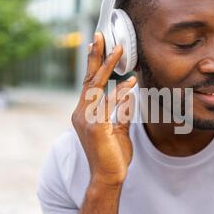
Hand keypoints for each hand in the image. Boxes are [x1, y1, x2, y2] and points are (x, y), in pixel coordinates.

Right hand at [71, 32, 136, 186]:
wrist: (108, 178)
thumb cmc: (112, 155)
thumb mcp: (118, 129)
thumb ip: (121, 113)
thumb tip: (129, 96)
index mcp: (84, 113)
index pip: (89, 83)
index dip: (93, 63)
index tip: (97, 44)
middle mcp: (81, 113)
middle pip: (89, 78)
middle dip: (96, 56)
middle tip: (102, 35)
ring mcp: (86, 120)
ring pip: (97, 86)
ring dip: (109, 66)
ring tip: (120, 49)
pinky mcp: (96, 128)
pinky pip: (109, 105)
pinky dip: (120, 92)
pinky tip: (131, 82)